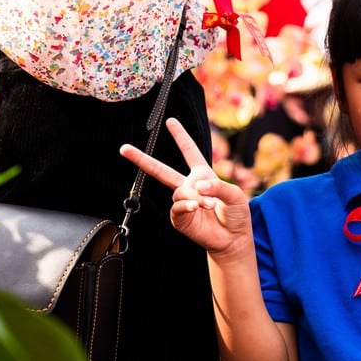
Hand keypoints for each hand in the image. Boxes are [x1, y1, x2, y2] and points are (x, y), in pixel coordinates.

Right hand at [120, 118, 252, 257]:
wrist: (233, 238)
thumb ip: (218, 186)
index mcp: (202, 175)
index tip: (170, 121)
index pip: (190, 151)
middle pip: (161, 170)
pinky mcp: (180, 218)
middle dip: (142, 159)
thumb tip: (197, 186)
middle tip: (124, 148)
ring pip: (179, 192)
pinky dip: (186, 206)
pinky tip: (195, 208)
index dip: (180, 136)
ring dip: (196, 197)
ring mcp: (182, 202)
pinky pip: (176, 207)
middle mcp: (189, 186)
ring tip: (209, 204)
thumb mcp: (235, 194)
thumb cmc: (236, 214)